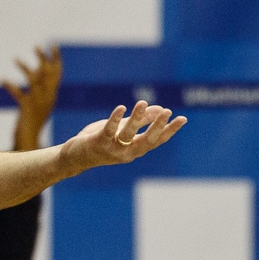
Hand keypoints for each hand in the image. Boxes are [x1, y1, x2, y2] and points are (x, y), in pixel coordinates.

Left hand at [3, 45, 61, 151]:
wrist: (29, 141)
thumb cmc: (32, 122)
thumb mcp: (38, 102)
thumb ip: (39, 87)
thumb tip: (38, 70)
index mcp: (52, 95)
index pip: (57, 74)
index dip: (56, 59)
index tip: (53, 45)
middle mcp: (48, 98)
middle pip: (48, 74)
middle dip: (43, 59)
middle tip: (36, 46)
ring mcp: (38, 103)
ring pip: (35, 81)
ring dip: (25, 69)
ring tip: (15, 59)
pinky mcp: (27, 109)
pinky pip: (19, 95)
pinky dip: (11, 87)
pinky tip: (2, 80)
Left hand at [58, 100, 186, 172]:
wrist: (75, 156)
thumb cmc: (101, 142)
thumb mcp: (123, 130)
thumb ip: (140, 121)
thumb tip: (160, 109)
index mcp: (135, 150)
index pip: (156, 141)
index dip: (169, 130)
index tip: (183, 119)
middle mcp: (127, 153)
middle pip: (146, 140)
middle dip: (157, 126)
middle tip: (168, 112)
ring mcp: (112, 149)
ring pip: (128, 133)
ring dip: (136, 118)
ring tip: (143, 102)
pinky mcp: (98, 143)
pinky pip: (108, 130)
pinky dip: (115, 119)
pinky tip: (121, 107)